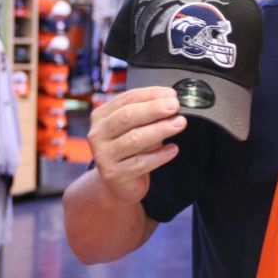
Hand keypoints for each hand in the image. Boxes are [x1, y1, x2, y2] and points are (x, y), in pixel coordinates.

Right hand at [88, 87, 186, 203]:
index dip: (150, 95)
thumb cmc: (129, 150)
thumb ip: (148, 114)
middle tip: (175, 106)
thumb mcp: (134, 127)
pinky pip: (141, 163)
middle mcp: (98, 134)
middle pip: (127, 117)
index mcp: (101, 116)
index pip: (126, 99)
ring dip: (160, 129)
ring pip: (135, 139)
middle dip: (154, 109)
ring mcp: (104, 155)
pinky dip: (160, 155)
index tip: (171, 94)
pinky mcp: (115, 175)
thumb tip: (170, 100)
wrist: (118, 183)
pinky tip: (173, 149)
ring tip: (179, 124)